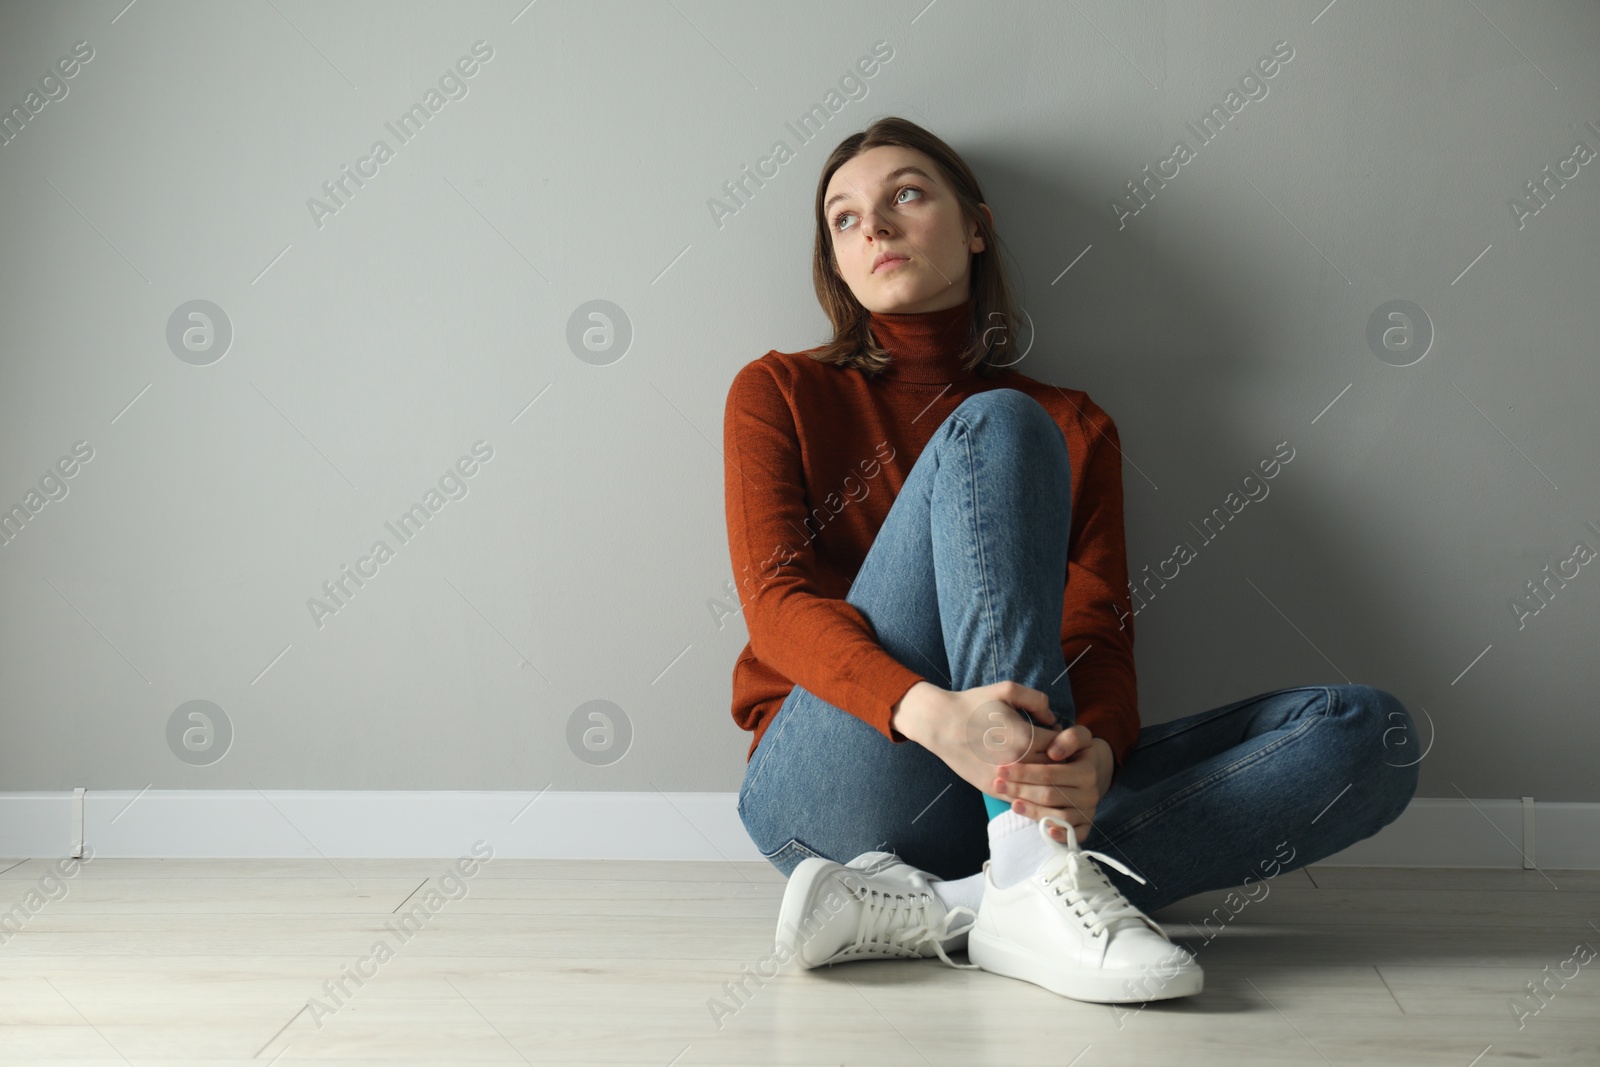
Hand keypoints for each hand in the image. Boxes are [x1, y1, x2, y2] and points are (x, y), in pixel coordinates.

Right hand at [891, 680, 1058, 798]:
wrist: (940, 724)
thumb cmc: (973, 704)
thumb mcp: (1006, 690)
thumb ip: (1036, 700)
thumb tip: (1053, 720)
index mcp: (1025, 737)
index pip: (1062, 747)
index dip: (1067, 742)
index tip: (1064, 738)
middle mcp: (1017, 762)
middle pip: (1055, 770)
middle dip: (1062, 763)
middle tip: (1064, 756)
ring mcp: (1004, 779)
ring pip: (1041, 789)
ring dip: (1051, 782)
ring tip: (1053, 771)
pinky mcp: (992, 789)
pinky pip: (1022, 799)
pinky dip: (1033, 795)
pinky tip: (1037, 786)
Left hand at [990, 725, 1113, 841]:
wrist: (1096, 771)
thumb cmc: (1078, 752)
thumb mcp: (1079, 737)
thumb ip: (1070, 738)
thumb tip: (1053, 753)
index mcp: (1087, 771)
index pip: (1049, 774)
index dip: (1024, 772)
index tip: (1001, 769)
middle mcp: (1090, 794)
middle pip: (1049, 796)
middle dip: (1020, 790)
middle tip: (997, 785)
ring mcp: (1088, 811)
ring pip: (1058, 816)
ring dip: (1033, 812)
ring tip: (1012, 804)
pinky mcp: (1086, 826)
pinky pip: (1074, 835)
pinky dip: (1060, 835)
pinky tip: (1044, 830)